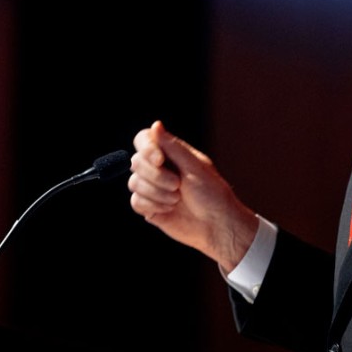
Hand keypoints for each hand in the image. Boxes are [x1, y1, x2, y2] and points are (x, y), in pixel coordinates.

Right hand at [128, 120, 258, 271]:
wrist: (216, 226)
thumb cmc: (212, 193)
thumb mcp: (195, 167)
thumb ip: (172, 146)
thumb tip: (155, 124)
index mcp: (170, 153)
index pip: (143, 140)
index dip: (146, 148)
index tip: (160, 160)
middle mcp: (159, 168)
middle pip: (135, 162)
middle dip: (156, 176)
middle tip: (177, 185)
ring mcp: (153, 188)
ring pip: (134, 183)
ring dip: (156, 193)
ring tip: (177, 199)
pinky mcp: (149, 207)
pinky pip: (136, 202)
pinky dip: (153, 205)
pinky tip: (169, 209)